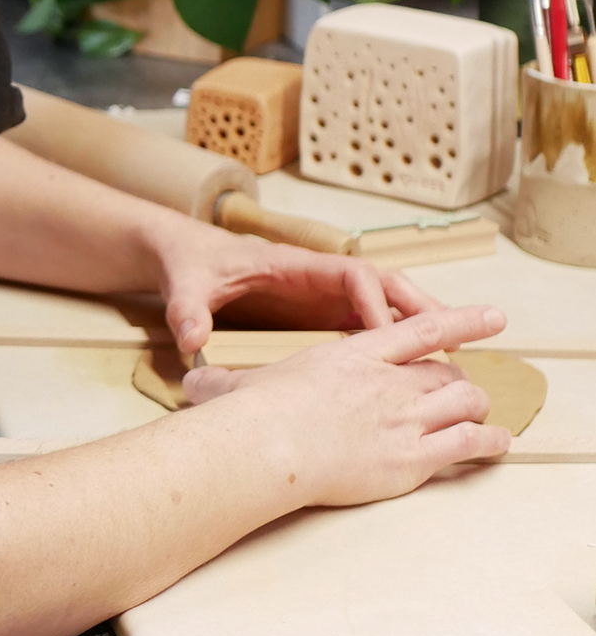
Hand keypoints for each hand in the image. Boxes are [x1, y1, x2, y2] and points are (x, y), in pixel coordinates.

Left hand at [149, 212, 439, 352]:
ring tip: (452, 361)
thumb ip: (189, 307)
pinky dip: (394, 344)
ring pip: (384, 304)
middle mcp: (318, 276)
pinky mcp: (319, 313)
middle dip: (419, 310)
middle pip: (384, 284)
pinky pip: (367, 324)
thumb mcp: (187, 284)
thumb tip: (189, 336)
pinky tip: (413, 376)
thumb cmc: (190, 264)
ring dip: (417, 327)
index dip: (374, 303)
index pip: (352, 274)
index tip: (388, 337)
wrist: (182, 258)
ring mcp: (322, 294)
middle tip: (453, 344)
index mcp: (295, 264)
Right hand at [180, 304, 510, 505]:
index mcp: (353, 355)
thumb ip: (219, 384)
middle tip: (464, 390)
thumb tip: (187, 383)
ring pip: (465, 402)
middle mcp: (387, 380)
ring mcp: (403, 417)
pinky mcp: (410, 457)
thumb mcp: (232, 389)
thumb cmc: (248, 417)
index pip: (419, 329)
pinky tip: (498, 447)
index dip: (460, 320)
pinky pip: (467, 444)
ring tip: (487, 419)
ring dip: (478, 409)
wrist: (265, 446)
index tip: (493, 316)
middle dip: (460, 380)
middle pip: (447, 369)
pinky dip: (489, 444)